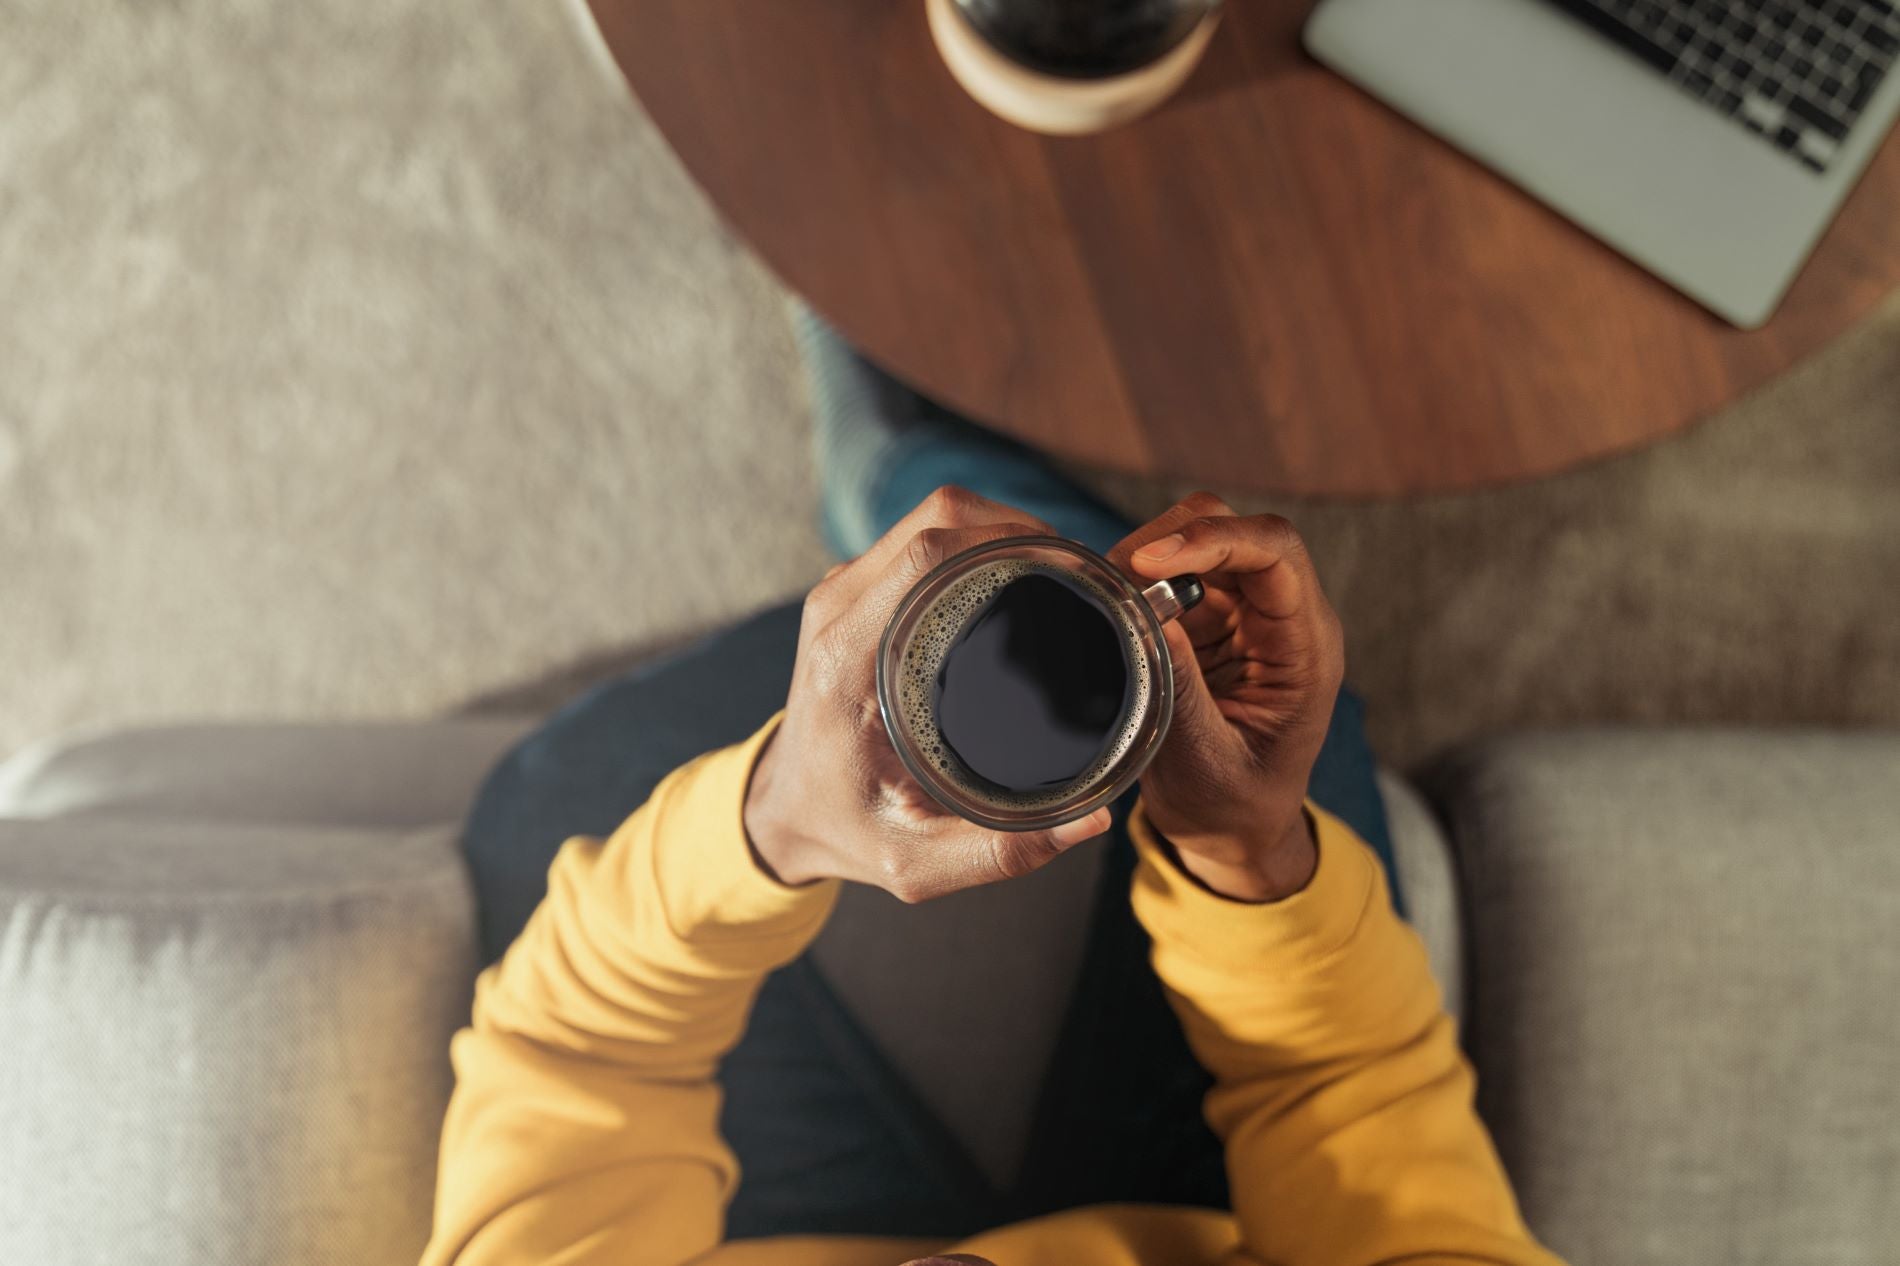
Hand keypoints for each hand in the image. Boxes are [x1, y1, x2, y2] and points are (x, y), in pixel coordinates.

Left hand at [743, 487, 1114, 901]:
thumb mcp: (917, 863)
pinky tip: (1019, 572)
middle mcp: (838, 613)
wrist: (784, 812)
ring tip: (1060, 566)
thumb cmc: (847, 831)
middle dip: (1018, 524)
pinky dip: (974, 539)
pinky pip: (920, 537)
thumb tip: (1091, 822)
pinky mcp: (853, 593)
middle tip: (1081, 568)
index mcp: (849, 661)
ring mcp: (841, 594)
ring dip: (998, 526)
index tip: (1073, 570)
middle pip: (936, 517)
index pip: (929, 555)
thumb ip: (1002, 852)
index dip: (1009, 540)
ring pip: (930, 516)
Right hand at [1110, 494, 1344, 901]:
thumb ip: (1183, 689)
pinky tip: (1111, 610)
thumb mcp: (1206, 760)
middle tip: (1114, 584)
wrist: (1233, 831)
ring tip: (1108, 602)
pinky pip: (1171, 572)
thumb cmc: (1233, 808)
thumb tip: (1150, 614)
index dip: (1214, 538)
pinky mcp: (1209, 620)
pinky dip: (1135, 579)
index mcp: (1305, 648)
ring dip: (1147, 557)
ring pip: (1198, 539)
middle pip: (1234, 527)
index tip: (1148, 564)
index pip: (1276, 552)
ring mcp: (1244, 614)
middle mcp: (1281, 617)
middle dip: (1170, 541)